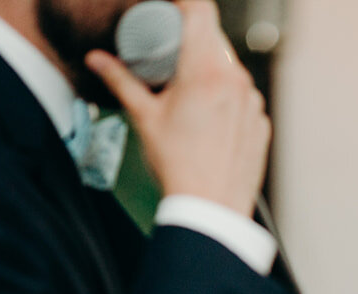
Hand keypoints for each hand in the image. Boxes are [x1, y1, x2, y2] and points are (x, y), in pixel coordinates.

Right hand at [85, 1, 267, 215]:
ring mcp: (253, 101)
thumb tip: (96, 58)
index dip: (185, 0)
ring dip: (210, 68)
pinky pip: (243, 95)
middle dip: (192, 37)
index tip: (171, 4)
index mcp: (206, 71)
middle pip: (215, 38)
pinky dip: (226, 95)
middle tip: (170, 47)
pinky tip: (208, 113)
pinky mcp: (261, 122)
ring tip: (187, 87)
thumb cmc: (178, 165)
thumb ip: (120, 81)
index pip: (201, 11)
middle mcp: (236, 80)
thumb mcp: (144, 117)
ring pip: (230, 68)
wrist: (211, 209)